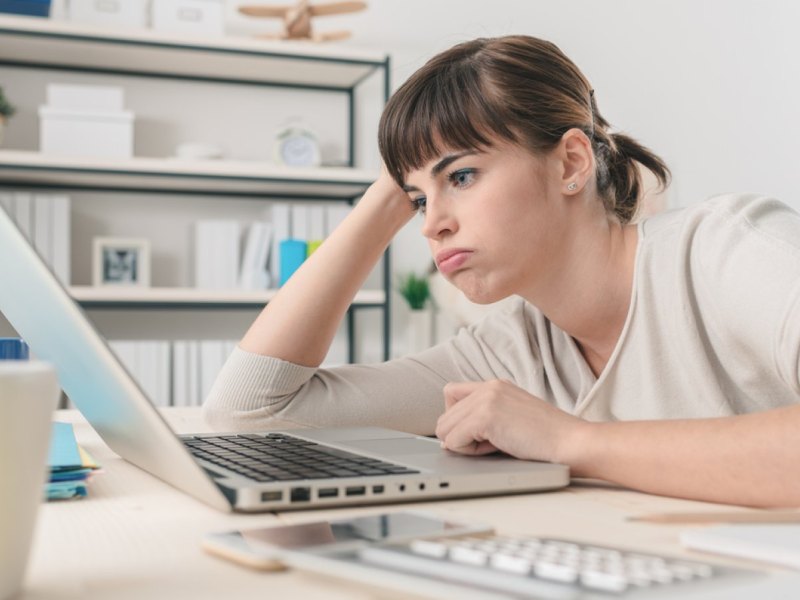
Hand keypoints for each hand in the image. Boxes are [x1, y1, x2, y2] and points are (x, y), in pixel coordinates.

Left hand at [435, 380, 587, 462]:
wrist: (571, 443)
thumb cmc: (547, 439)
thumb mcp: (512, 418)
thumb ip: (484, 418)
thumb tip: (448, 439)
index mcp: (495, 385)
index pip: (451, 394)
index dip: (458, 419)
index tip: (477, 434)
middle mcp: (488, 386)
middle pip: (444, 414)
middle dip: (461, 436)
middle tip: (489, 444)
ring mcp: (486, 399)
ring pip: (445, 427)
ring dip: (463, 444)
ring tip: (493, 447)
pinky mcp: (486, 416)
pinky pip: (453, 440)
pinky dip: (467, 451)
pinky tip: (494, 449)